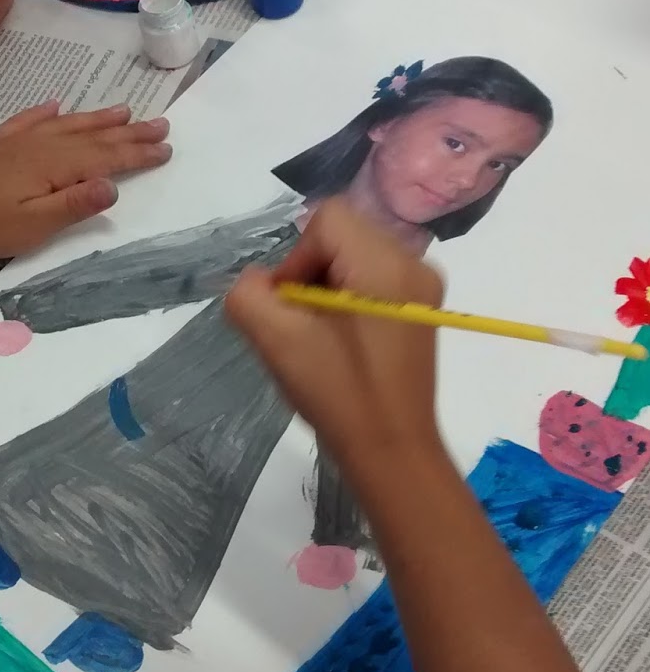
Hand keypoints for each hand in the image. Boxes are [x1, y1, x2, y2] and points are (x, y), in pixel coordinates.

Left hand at [0, 102, 172, 259]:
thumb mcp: (34, 225)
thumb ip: (75, 204)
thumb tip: (113, 186)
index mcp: (54, 164)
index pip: (106, 157)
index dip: (138, 154)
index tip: (166, 149)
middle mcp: (40, 144)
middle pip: (92, 135)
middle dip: (128, 131)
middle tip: (162, 123)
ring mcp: (16, 141)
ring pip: (67, 123)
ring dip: (97, 117)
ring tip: (124, 109)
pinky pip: (30, 120)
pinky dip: (47, 112)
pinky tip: (56, 105)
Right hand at [226, 200, 443, 482]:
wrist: (392, 452)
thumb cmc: (340, 396)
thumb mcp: (279, 343)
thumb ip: (249, 295)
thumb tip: (258, 280)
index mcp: (387, 264)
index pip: (326, 219)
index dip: (296, 258)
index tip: (294, 309)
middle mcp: (414, 262)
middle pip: (340, 234)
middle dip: (310, 273)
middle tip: (304, 327)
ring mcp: (421, 285)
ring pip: (351, 256)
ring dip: (324, 288)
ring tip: (323, 338)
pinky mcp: (418, 307)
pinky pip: (368, 278)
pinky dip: (344, 300)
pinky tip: (342, 343)